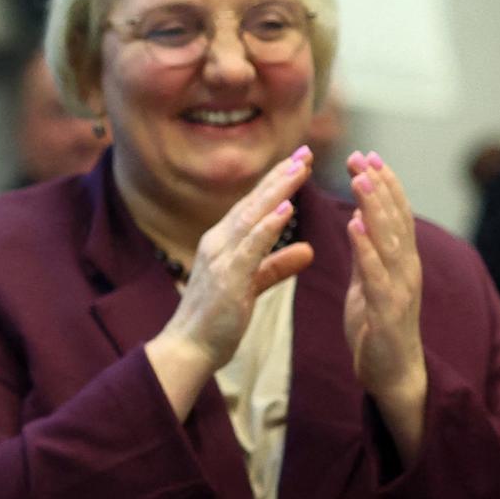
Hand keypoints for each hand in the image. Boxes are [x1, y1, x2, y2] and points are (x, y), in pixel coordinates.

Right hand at [144, 145, 315, 418]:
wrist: (190, 347)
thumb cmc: (217, 318)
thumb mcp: (252, 285)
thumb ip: (277, 265)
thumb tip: (309, 249)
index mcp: (224, 242)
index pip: (254, 205)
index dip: (277, 182)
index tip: (301, 160)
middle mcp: (218, 241)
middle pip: (253, 202)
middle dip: (280, 175)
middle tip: (305, 151)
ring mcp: (220, 257)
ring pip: (252, 216)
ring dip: (277, 190)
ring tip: (299, 168)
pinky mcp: (226, 277)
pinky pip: (250, 246)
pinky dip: (267, 225)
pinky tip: (285, 208)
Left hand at [345, 150, 427, 453]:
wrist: (392, 374)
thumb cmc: (378, 326)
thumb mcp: (369, 282)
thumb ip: (368, 252)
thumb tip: (361, 219)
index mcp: (399, 261)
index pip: (394, 214)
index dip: (383, 184)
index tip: (366, 155)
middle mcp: (406, 269)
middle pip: (395, 220)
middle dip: (380, 186)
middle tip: (363, 156)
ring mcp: (400, 290)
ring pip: (390, 242)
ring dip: (376, 209)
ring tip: (361, 181)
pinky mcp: (388, 312)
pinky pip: (376, 277)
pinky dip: (366, 251)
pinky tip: (355, 229)